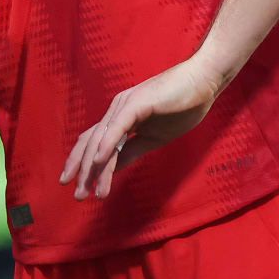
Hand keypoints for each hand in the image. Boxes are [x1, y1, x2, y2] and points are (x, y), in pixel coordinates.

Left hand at [59, 53, 223, 199]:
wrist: (202, 83)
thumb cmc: (181, 108)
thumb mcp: (154, 138)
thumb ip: (132, 151)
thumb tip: (114, 168)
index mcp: (119, 119)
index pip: (95, 143)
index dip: (84, 164)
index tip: (79, 187)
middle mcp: (115, 111)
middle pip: (91, 142)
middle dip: (82, 169)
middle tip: (77, 195)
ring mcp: (123, 106)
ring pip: (101, 138)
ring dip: (92, 165)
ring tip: (87, 188)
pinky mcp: (136, 103)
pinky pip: (118, 127)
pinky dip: (107, 145)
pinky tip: (99, 161)